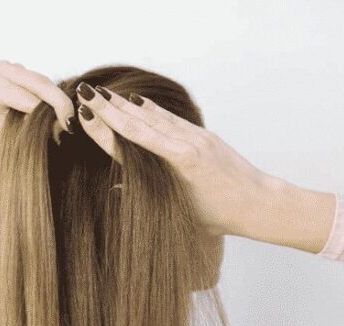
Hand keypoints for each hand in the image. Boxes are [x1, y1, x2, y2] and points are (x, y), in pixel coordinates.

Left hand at [0, 59, 76, 152]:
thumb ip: (34, 129)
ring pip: (46, 82)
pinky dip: (55, 96)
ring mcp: (15, 68)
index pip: (30, 98)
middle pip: (41, 84)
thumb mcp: (9, 137)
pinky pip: (46, 83)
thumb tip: (61, 127)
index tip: (68, 129)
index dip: (51, 113)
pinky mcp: (25, 71)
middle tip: (74, 123)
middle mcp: (3, 71)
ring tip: (68, 120)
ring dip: (59, 100)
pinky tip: (62, 112)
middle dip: (61, 103)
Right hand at [74, 82, 279, 237]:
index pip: (131, 142)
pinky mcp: (203, 136)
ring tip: (103, 93)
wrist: (259, 203)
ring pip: (152, 117)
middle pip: (138, 123)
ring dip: (126, 105)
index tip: (85, 113)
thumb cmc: (221, 216)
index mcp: (177, 167)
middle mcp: (183, 147)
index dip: (105, 128)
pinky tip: (136, 102)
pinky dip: (150, 110)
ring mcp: (195, 138)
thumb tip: (117, 189)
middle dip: (109, 107)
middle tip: (84, 92)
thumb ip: (148, 198)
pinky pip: (170, 119)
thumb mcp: (179, 212)